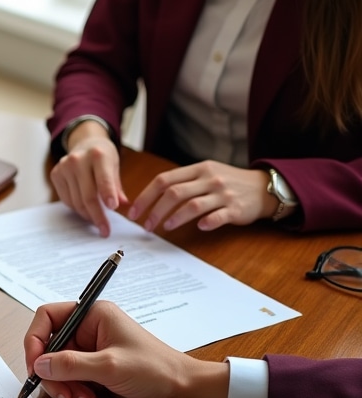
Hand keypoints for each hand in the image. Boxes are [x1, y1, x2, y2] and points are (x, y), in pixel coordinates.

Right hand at [23, 301, 228, 397]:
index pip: (47, 317)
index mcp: (92, 314)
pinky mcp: (95, 369)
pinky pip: (70, 379)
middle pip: (49, 347)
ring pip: (57, 367)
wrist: (183, 391)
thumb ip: (70, 365)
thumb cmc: (156, 369)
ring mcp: (91, 350)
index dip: (35, 341)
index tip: (35, 366)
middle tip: (62, 393)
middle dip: (51, 373)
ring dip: (63, 386)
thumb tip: (39, 365)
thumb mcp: (109, 366)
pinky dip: (74, 392)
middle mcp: (89, 329)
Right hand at [50, 126, 126, 237]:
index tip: (113, 209)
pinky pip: (66, 200)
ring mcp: (64, 167)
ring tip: (97, 220)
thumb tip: (124, 206)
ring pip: (76, 201)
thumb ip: (117, 187)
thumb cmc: (102, 157)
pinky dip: (77, 208)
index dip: (108, 195)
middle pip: (87, 196)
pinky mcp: (56, 174)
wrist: (84, 143)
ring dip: (87, 215)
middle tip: (105, 230)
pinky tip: (85, 210)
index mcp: (98, 155)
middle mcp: (78, 160)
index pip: (103, 179)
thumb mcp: (115, 166)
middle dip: (98, 216)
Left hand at [126, 162, 271, 231]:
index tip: (134, 212)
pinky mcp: (236, 208)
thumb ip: (182, 183)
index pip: (164, 180)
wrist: (264, 187)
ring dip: (174, 218)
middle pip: (174, 193)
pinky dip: (207, 222)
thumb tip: (150, 199)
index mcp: (198, 169)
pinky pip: (218, 216)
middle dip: (155, 211)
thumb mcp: (205, 175)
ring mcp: (223, 193)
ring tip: (164, 228)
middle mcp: (209, 178)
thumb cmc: (228, 183)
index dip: (145, 196)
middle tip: (146, 226)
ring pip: (192, 205)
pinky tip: (199, 228)